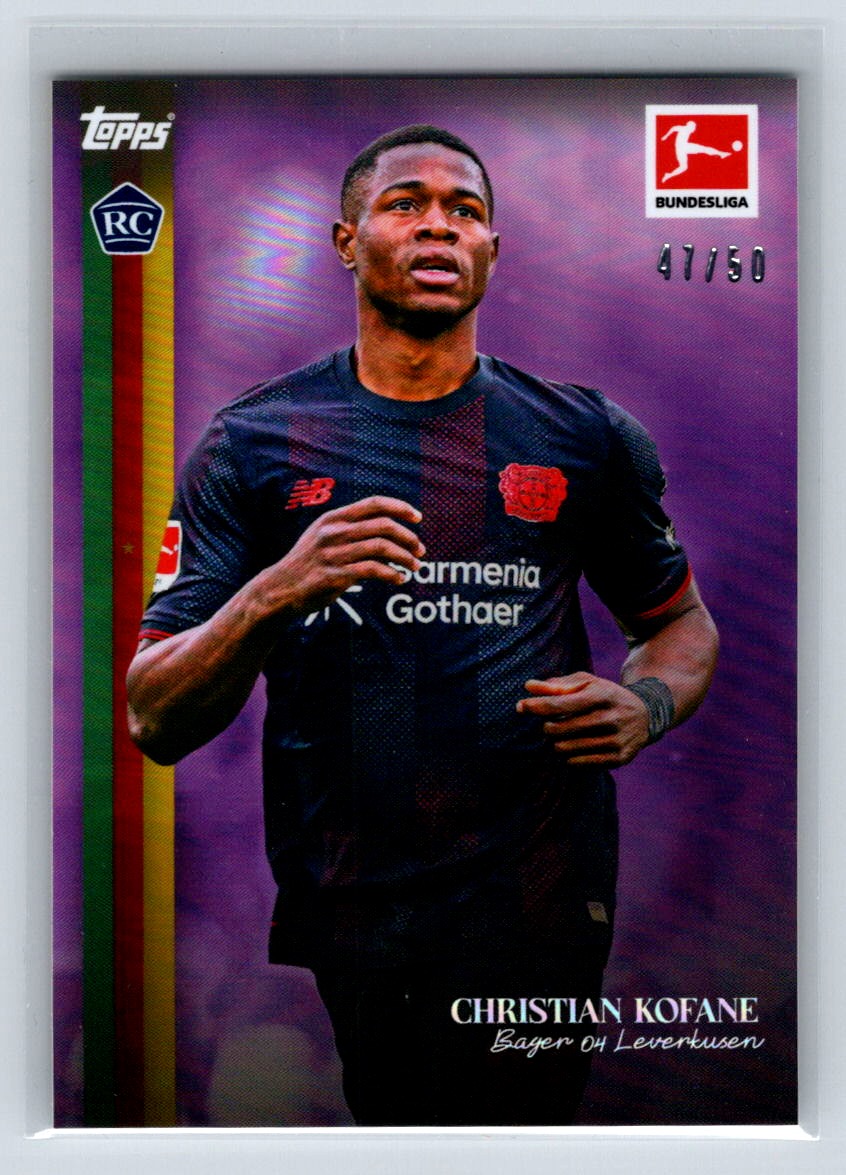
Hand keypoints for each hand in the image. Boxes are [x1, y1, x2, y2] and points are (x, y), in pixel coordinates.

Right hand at [263, 495, 424, 615]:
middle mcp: (334, 532)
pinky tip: (399, 580)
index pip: (375, 503)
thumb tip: (390, 528)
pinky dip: (392, 574)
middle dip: (409, 537)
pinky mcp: (335, 576)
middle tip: (420, 550)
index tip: (418, 517)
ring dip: (405, 558)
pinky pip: (373, 571)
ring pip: (382, 548)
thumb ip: (351, 528)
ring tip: (415, 567)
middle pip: (384, 526)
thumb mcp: (324, 535)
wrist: (280, 588)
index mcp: (334, 518)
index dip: (400, 507)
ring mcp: (334, 553)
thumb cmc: (309, 562)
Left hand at [516, 672, 650, 766]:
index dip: (537, 706)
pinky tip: (573, 747)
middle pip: (559, 729)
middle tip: (549, 724)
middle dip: (547, 727)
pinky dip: (568, 756)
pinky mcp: (618, 759)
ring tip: (560, 736)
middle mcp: (611, 718)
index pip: (561, 704)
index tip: (521, 706)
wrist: (645, 716)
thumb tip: (528, 687)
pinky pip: (577, 763)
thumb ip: (557, 685)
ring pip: (565, 748)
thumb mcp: (587, 683)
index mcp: (602, 695)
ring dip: (555, 743)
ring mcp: (616, 740)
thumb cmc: (605, 696)